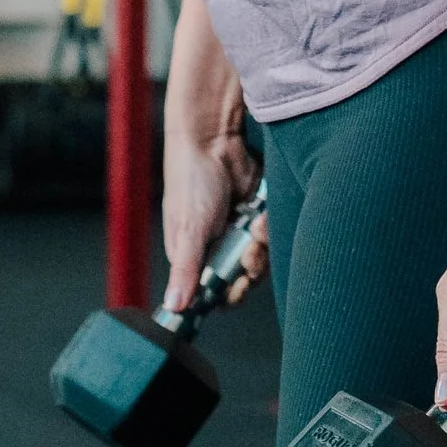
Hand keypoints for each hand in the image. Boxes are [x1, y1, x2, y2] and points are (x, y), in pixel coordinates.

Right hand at [162, 117, 263, 314]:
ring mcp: (239, 231)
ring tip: (256, 224)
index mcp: (195, 257)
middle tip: (250, 249)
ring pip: (263, 256)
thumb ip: (185, 270)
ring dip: (263, 243)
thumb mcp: (188, 230)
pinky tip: (261, 212)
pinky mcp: (257, 214)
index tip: (239, 287)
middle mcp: (218, 247)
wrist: (214, 139)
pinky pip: (273, 233)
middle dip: (252, 265)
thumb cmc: (190, 181)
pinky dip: (270, 225)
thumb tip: (173, 306)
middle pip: (246, 277)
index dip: (231, 294)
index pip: (216, 293)